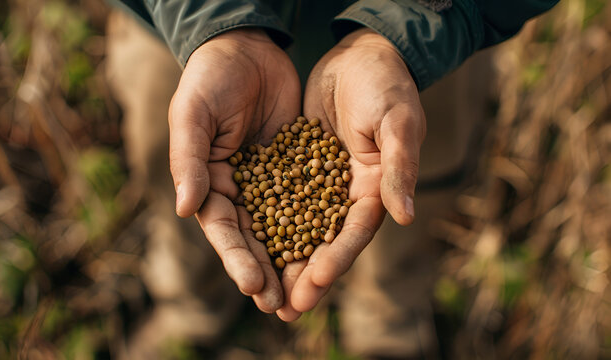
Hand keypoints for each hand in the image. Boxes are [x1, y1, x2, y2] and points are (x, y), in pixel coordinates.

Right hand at [169, 28, 300, 311]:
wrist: (247, 48)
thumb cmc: (210, 78)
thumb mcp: (192, 115)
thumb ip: (188, 161)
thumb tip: (184, 210)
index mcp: (209, 182)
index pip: (224, 229)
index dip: (237, 259)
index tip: (253, 286)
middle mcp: (240, 188)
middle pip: (255, 238)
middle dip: (268, 272)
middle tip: (283, 307)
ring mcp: (270, 180)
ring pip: (285, 226)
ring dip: (295, 259)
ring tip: (310, 292)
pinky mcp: (297, 166)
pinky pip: (310, 198)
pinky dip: (320, 223)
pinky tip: (334, 245)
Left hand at [277, 28, 425, 319]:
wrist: (360, 55)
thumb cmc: (386, 84)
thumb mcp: (396, 122)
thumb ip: (398, 167)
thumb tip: (404, 217)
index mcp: (376, 187)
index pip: (355, 232)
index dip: (336, 258)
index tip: (314, 282)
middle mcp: (349, 193)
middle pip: (325, 242)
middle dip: (306, 276)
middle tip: (284, 310)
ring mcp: (323, 182)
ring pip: (300, 229)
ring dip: (284, 261)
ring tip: (264, 294)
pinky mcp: (300, 167)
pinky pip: (281, 201)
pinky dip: (268, 225)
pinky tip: (249, 245)